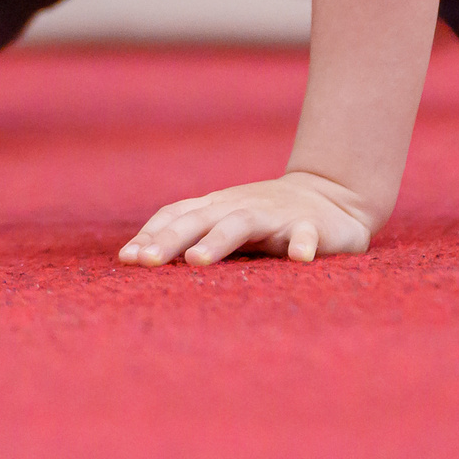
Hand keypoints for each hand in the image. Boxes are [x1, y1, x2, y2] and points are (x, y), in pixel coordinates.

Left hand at [118, 171, 377, 266]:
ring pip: (241, 223)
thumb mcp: (224, 222)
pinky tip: (299, 258)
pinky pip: (304, 235)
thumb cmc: (264, 217)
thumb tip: (133, 258)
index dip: (151, 234)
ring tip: (197, 261)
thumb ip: (189, 235)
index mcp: (216, 207)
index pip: (176, 215)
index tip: (128, 259)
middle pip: (199, 219)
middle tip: (146, 262)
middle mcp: (239, 206)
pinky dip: (301, 244)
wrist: (331, 196)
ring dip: (218, 240)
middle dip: (170, 239)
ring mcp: (274, 215)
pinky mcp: (310, 226)